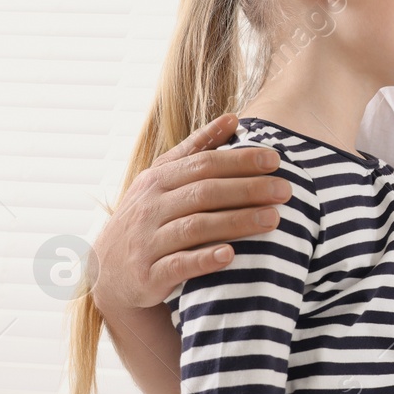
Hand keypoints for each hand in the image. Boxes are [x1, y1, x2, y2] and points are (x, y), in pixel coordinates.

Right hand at [89, 114, 291, 314]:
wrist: (108, 274)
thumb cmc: (148, 219)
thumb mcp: (162, 180)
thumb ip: (196, 149)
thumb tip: (233, 117)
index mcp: (157, 181)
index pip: (202, 164)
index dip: (239, 160)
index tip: (275, 159)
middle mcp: (149, 208)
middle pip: (203, 192)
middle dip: (247, 189)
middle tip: (285, 190)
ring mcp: (146, 242)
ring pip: (194, 227)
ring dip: (236, 222)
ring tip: (273, 219)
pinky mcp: (147, 276)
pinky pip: (177, 266)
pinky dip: (204, 260)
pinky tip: (231, 255)